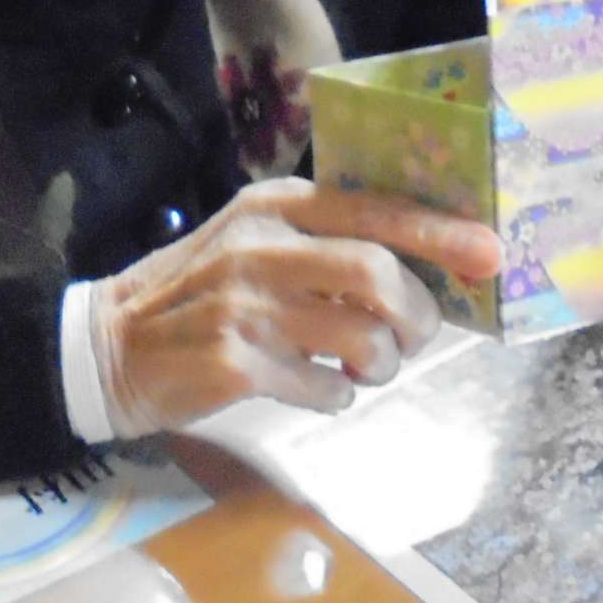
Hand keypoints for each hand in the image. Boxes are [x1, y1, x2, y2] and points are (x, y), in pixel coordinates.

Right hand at [89, 177, 503, 437]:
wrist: (111, 347)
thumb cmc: (199, 293)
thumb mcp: (252, 241)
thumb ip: (321, 241)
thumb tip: (421, 268)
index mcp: (273, 206)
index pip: (372, 208)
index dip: (439, 231)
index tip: (490, 252)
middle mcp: (260, 247)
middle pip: (375, 272)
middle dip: (416, 315)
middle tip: (416, 337)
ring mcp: (245, 306)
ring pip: (360, 337)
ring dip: (381, 363)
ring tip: (363, 366)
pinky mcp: (233, 363)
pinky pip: (325, 388)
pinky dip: (338, 396)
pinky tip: (315, 387)